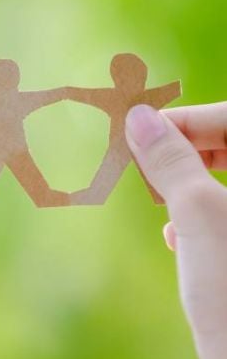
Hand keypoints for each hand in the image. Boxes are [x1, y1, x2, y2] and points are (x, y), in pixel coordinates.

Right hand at [126, 103, 226, 358]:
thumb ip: (171, 160)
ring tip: (162, 206)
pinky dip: (202, 218)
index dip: (190, 120)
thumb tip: (140, 119)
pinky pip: (226, 217)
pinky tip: (177, 239)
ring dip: (192, 186)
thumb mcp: (196, 212)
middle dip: (191, 152)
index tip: (143, 130)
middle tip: (149, 166)